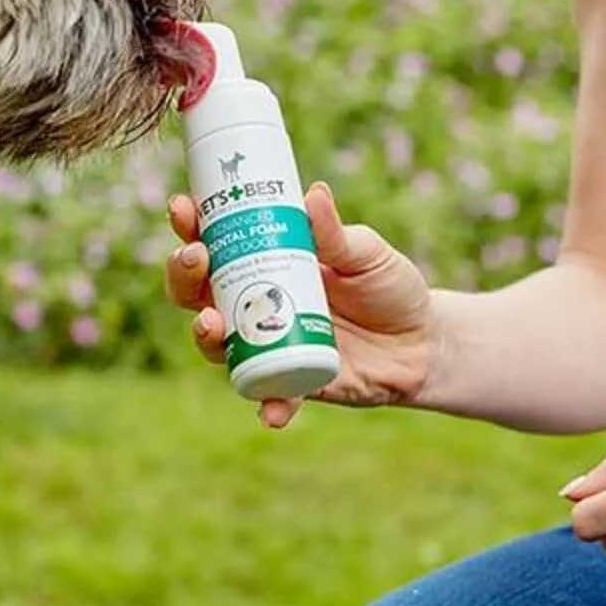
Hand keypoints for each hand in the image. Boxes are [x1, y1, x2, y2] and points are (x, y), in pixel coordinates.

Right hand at [164, 181, 435, 428]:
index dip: (190, 226)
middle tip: (195, 258)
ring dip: (204, 333)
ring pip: (218, 344)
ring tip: (210, 321)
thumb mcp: (366, 254)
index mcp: (263, 263)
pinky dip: (269, 405)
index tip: (184, 208)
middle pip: (196, 292)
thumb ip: (336, 233)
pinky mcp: (291, 386)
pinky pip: (271, 397)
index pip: (213, 242)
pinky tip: (271, 411)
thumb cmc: (387, 287)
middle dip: (183, 275)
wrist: (422, 343)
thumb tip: (314, 194)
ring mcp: (266, 347)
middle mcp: (253, 306)